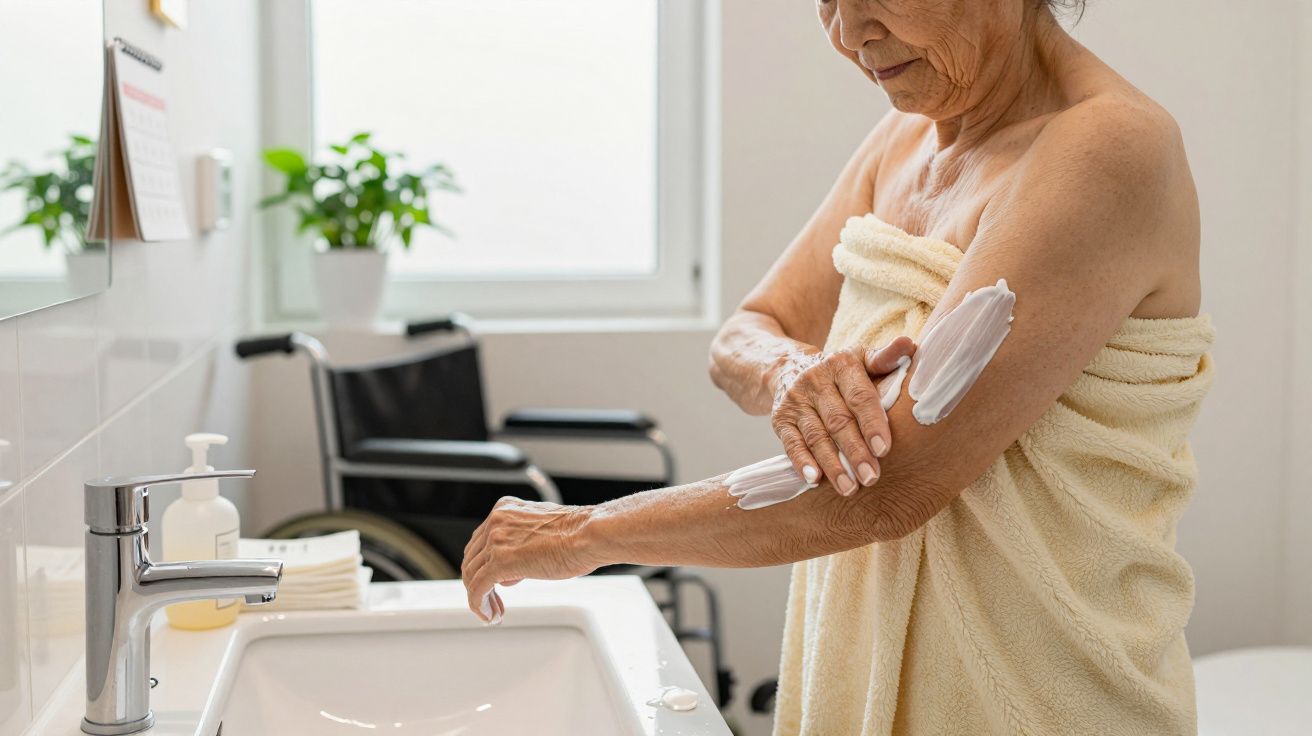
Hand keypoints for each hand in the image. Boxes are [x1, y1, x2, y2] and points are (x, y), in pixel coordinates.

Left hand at [461, 497, 598, 622]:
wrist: (591, 535)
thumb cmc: (579, 534)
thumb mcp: (542, 532)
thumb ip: (522, 545)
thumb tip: (513, 570)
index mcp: (505, 509)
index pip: (480, 541)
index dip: (484, 565)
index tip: (493, 583)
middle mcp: (496, 521)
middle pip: (472, 558)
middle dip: (479, 583)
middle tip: (491, 601)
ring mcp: (496, 540)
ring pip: (472, 575)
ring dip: (479, 598)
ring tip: (492, 612)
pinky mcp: (501, 562)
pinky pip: (478, 588)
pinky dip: (479, 605)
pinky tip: (489, 615)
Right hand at [768, 337, 914, 494]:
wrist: (789, 366)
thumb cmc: (841, 372)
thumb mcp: (862, 359)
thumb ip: (886, 357)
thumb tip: (910, 344)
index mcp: (841, 364)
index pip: (859, 396)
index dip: (872, 423)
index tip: (885, 449)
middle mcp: (815, 380)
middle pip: (838, 421)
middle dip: (856, 452)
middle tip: (872, 478)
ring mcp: (795, 401)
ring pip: (816, 436)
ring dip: (833, 465)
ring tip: (850, 488)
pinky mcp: (780, 419)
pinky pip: (791, 443)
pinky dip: (802, 463)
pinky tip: (815, 480)